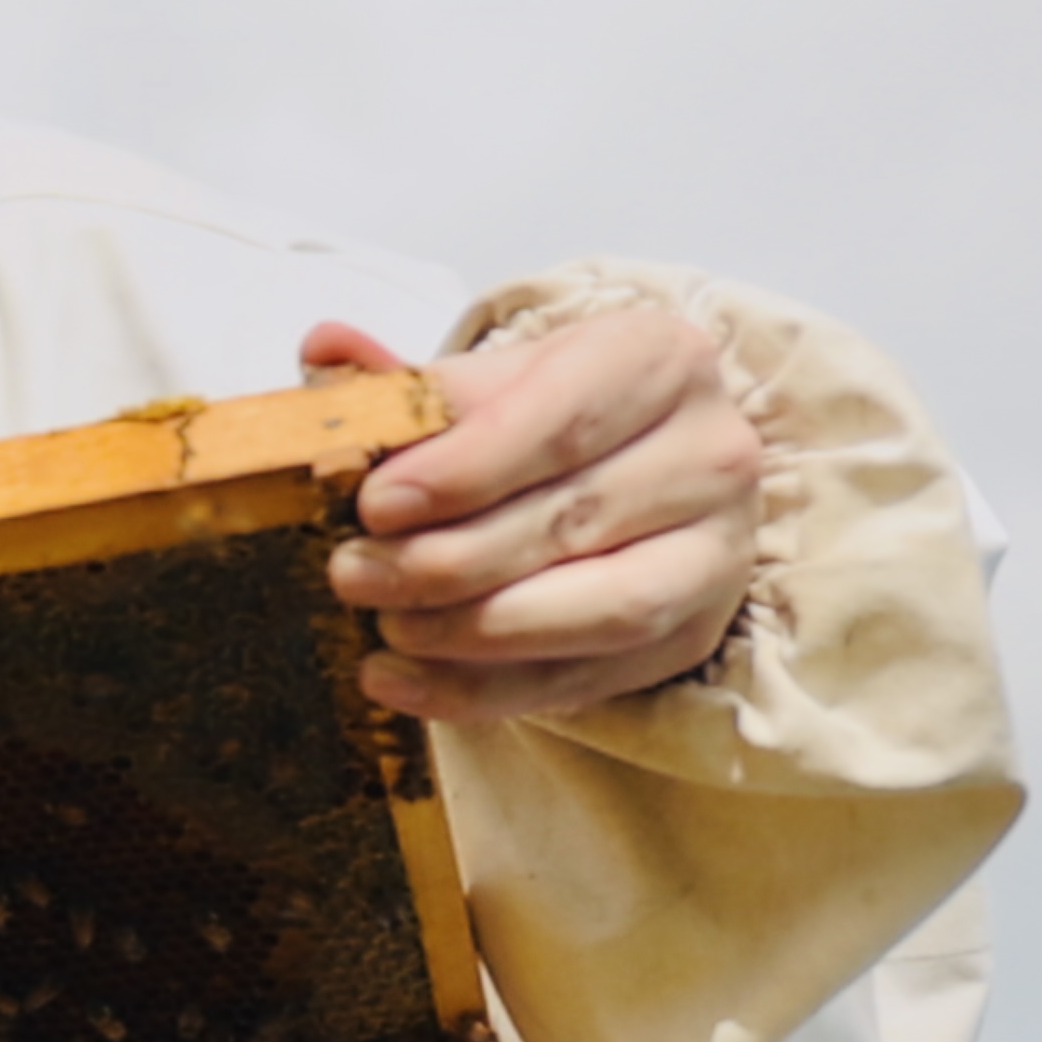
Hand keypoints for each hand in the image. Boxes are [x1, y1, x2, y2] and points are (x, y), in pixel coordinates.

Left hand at [306, 311, 761, 722]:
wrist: (619, 470)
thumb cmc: (540, 416)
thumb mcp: (481, 381)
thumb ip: (406, 381)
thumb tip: (326, 351)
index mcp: (656, 360)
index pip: (561, 421)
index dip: (464, 470)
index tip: (374, 504)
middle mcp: (709, 452)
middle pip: (574, 519)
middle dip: (447, 559)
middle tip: (353, 573)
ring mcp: (715, 552)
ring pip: (602, 609)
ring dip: (474, 630)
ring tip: (384, 628)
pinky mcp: (690, 633)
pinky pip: (586, 678)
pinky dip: (482, 690)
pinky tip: (400, 681)